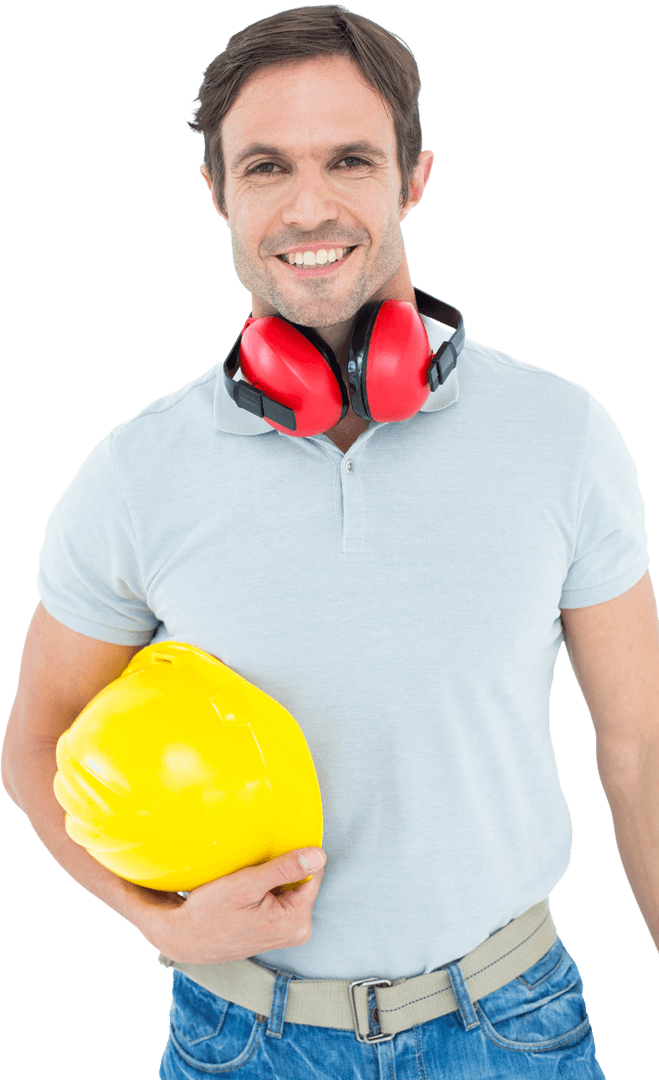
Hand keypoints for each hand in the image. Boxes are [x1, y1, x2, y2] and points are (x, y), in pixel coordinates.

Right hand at [144, 847, 326, 964]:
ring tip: (248, 883)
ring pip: (292, 886)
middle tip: (254, 871)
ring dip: (273, 878)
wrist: (184, 937)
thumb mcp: (245, 885)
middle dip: (283, 868)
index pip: (314, 872)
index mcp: (296, 921)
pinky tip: (247, 892)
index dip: (294, 856)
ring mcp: (287, 931)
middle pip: (304, 879)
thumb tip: (320, 855)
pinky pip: (281, 896)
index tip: (270, 855)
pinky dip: (267, 888)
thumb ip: (285, 869)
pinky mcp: (276, 928)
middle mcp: (297, 930)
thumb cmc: (208, 914)